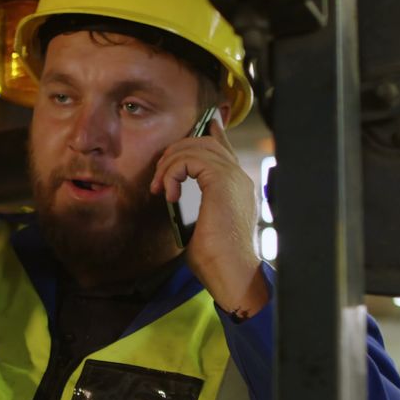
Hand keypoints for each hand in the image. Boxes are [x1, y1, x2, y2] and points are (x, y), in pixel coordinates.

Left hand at [150, 118, 267, 315]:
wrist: (232, 273)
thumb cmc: (216, 260)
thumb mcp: (200, 226)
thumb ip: (193, 205)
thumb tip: (175, 200)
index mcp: (238, 186)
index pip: (223, 149)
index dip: (211, 133)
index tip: (203, 126)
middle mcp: (239, 177)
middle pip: (205, 142)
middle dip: (175, 153)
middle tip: (160, 179)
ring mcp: (233, 177)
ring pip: (196, 147)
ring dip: (170, 164)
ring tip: (161, 188)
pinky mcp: (222, 181)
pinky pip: (190, 160)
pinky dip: (173, 173)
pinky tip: (168, 193)